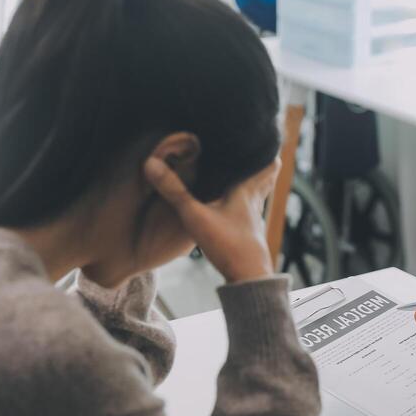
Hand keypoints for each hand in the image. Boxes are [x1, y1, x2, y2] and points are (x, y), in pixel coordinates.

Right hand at [144, 157, 279, 283]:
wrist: (248, 280)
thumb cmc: (228, 246)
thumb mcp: (195, 216)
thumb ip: (174, 191)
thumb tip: (150, 162)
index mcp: (247, 191)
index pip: (266, 163)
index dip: (265, 149)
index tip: (260, 134)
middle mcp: (255, 203)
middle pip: (265, 177)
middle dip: (260, 163)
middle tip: (253, 149)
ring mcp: (254, 220)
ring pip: (258, 195)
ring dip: (252, 183)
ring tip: (241, 172)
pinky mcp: (249, 235)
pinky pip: (248, 212)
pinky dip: (243, 203)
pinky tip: (232, 207)